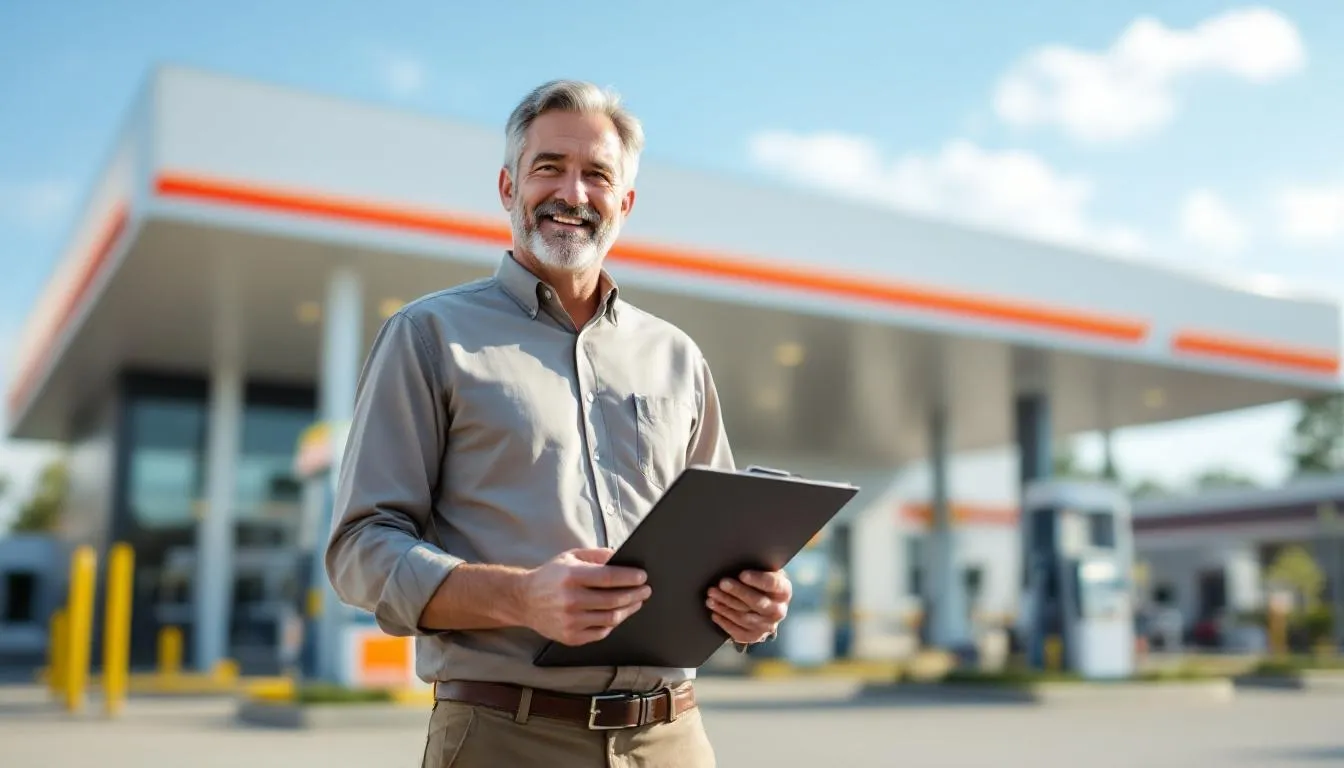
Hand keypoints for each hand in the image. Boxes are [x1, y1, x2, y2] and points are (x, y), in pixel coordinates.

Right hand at [521, 548, 650, 645]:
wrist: (523, 600)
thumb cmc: (550, 576)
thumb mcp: (570, 557)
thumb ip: (596, 555)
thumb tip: (620, 556)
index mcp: (571, 577)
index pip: (609, 577)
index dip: (629, 577)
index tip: (643, 577)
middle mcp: (570, 600)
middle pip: (613, 600)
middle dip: (635, 594)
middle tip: (645, 590)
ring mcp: (570, 621)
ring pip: (610, 618)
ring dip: (628, 610)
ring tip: (636, 602)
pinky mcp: (570, 636)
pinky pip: (600, 632)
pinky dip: (613, 623)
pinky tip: (618, 614)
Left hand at [706, 570, 790, 644]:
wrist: (767, 606)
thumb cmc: (761, 582)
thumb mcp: (766, 572)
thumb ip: (758, 567)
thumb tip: (737, 560)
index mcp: (784, 591)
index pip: (773, 584)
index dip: (758, 580)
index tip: (742, 574)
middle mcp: (778, 611)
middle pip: (756, 602)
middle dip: (737, 592)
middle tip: (721, 583)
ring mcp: (767, 626)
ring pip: (744, 617)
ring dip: (725, 606)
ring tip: (711, 596)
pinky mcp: (755, 636)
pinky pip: (738, 632)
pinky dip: (725, 622)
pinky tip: (715, 612)